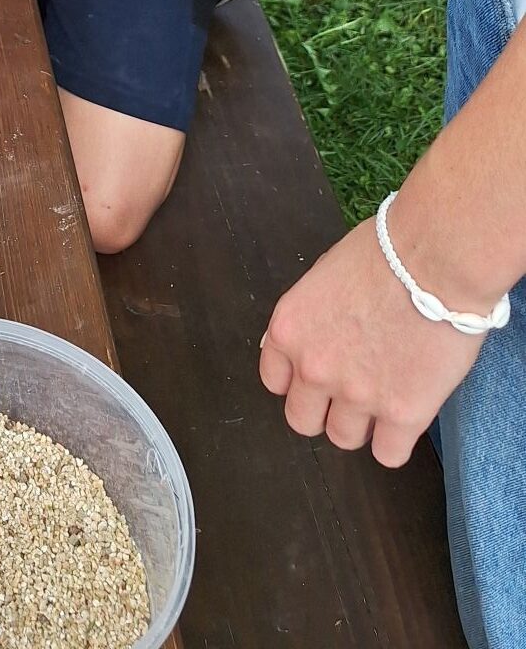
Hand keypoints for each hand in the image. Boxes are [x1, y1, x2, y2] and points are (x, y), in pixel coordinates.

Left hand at [260, 215, 486, 466]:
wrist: (433, 259)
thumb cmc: (383, 253)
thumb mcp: (325, 278)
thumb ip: (313, 317)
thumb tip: (313, 337)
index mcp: (289, 329)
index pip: (275, 381)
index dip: (300, 380)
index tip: (320, 375)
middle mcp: (313, 368)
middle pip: (303, 420)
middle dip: (324, 409)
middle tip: (352, 392)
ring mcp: (356, 395)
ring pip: (344, 438)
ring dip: (361, 425)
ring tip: (386, 398)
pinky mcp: (401, 415)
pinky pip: (388, 455)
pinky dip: (395, 442)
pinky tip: (407, 417)